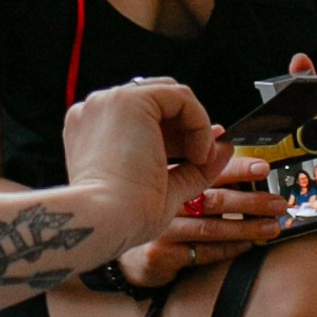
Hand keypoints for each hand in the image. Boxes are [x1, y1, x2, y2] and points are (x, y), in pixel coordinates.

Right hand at [62, 79, 232, 249]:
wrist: (104, 220)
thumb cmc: (123, 217)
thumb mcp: (163, 190)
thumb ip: (192, 169)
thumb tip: (223, 150)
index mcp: (93, 131)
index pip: (144, 119)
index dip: (179, 133)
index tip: (202, 154)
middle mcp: (98, 111)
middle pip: (156, 103)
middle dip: (187, 126)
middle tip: (204, 157)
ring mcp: (110, 101)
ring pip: (170, 96)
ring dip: (195, 127)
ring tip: (201, 160)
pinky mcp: (129, 99)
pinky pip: (180, 97)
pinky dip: (199, 123)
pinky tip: (198, 153)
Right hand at [122, 156, 288, 283]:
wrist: (111, 238)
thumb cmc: (147, 203)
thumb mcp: (168, 177)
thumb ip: (196, 159)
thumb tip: (220, 134)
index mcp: (171, 176)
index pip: (208, 169)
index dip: (237, 168)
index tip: (262, 169)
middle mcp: (165, 200)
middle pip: (215, 199)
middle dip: (251, 201)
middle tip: (277, 204)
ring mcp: (162, 228)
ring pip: (211, 228)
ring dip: (245, 227)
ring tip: (271, 227)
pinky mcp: (161, 253)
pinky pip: (201, 252)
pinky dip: (226, 249)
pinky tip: (245, 246)